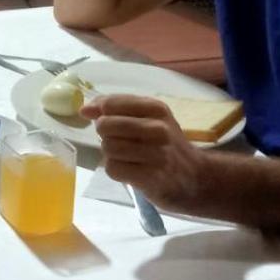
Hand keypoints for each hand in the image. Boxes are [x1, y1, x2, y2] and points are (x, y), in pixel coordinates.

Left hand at [81, 92, 203, 211]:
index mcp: (157, 109)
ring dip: (111, 154)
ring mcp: (156, 154)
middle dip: (105, 134)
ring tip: (126, 156)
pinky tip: (130, 170)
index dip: (98, 110)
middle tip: (118, 140)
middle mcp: (159, 129)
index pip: (113, 103)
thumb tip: (85, 109)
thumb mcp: (150, 118)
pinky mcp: (151, 177)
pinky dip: (116, 170)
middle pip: (106, 125)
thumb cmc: (165, 144)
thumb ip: (118, 108)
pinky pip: (113, 168)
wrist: (195, 177)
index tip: (96, 117)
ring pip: (108, 148)